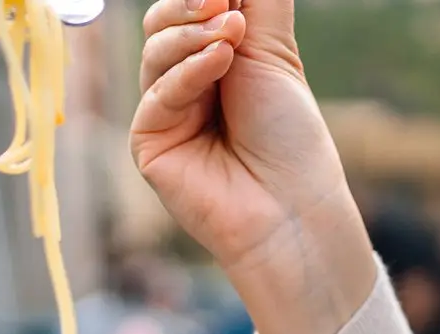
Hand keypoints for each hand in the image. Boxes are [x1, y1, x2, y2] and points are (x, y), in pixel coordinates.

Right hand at [131, 0, 377, 333]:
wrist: (290, 207)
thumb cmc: (289, 136)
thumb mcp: (274, 51)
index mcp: (217, 58)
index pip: (191, 6)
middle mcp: (185, 81)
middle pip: (163, 21)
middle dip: (189, 2)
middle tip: (222, 2)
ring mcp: (164, 111)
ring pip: (155, 49)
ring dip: (191, 32)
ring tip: (230, 34)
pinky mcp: (149, 141)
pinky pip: (157, 92)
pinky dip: (188, 70)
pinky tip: (219, 61)